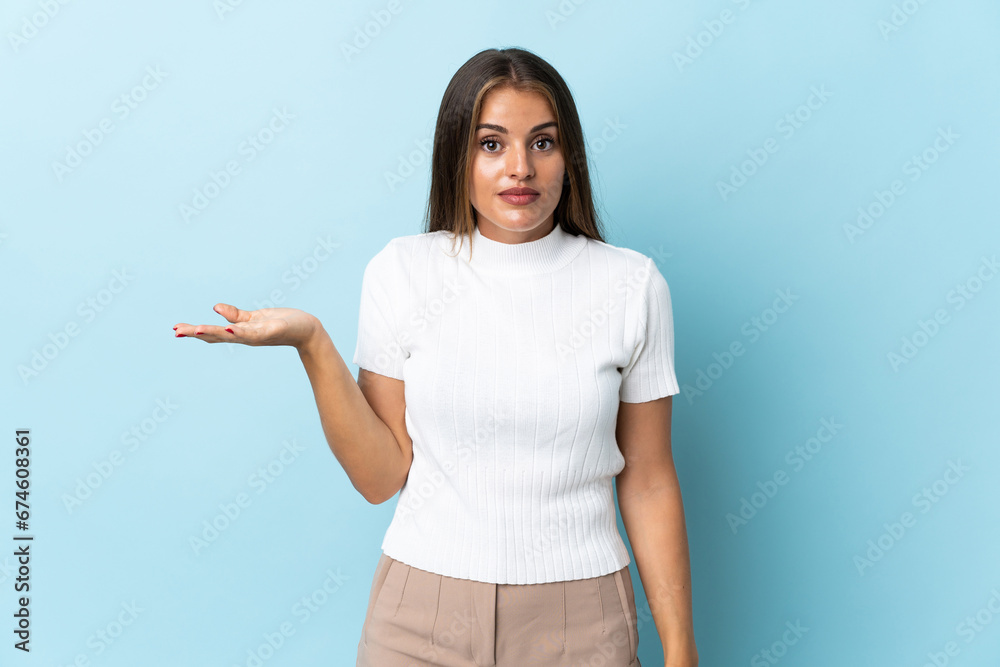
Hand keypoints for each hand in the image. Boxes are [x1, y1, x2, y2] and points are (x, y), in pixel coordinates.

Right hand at [173, 303, 320, 349]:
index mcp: (241, 332)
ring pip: (232, 335)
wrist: (307, 330)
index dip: (194, 332)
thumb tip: (215, 308)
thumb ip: (236, 316)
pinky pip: (253, 331)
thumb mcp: (254, 318)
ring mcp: (258, 335)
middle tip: (176, 331)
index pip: (214, 333)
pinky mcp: (271, 331)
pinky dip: (240, 330)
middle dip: (196, 334)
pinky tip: (229, 328)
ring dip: (214, 333)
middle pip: (217, 336)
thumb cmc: (281, 324)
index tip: (175, 330)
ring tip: (195, 330)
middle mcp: (246, 336)